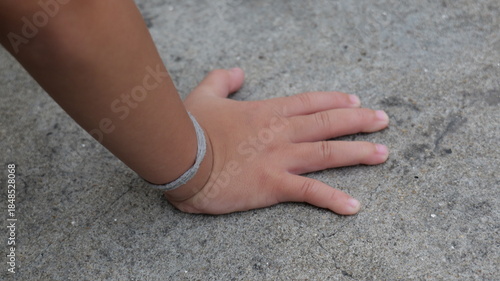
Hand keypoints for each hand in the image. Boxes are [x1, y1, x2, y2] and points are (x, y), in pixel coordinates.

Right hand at [164, 68, 388, 214]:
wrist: (179, 157)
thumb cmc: (189, 128)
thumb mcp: (203, 95)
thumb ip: (221, 79)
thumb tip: (236, 71)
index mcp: (266, 112)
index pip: (310, 103)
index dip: (335, 100)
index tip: (355, 100)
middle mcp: (280, 132)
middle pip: (328, 123)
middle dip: (359, 120)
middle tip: (383, 120)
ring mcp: (279, 158)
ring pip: (327, 153)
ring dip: (358, 152)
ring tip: (383, 154)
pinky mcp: (272, 185)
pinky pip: (309, 192)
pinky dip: (333, 199)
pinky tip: (354, 206)